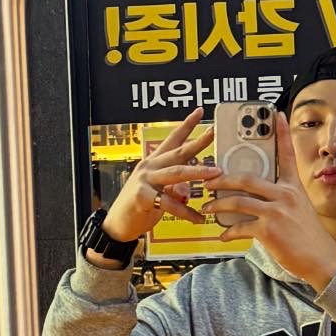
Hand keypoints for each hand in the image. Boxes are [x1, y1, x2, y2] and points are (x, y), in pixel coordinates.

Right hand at [99, 109, 219, 250]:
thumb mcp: (160, 194)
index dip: (187, 125)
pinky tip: (198, 219)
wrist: (118, 224)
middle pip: (178, 152)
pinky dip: (186, 212)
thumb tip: (188, 190)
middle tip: (214, 133)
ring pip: (177, 173)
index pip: (172, 139)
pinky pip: (170, 203)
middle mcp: (149, 167)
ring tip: (217, 174)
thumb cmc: (139, 207)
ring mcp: (145, 180)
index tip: (200, 111)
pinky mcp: (142, 196)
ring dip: (199, 172)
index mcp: (154, 162)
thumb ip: (174, 187)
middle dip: (198, 142)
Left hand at [208, 113, 335, 291]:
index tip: (276, 114)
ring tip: (208, 208)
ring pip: (237, 202)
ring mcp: (276, 212)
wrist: (322, 260)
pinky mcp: (268, 230)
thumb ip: (281, 199)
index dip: (282, 133)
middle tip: (209, 181)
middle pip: (246, 179)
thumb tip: (256, 197)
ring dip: (217, 206)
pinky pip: (240, 227)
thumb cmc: (309, 238)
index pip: (287, 154)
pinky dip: (228, 232)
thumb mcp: (300, 210)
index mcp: (293, 187)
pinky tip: (224, 235)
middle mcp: (284, 195)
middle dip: (222, 179)